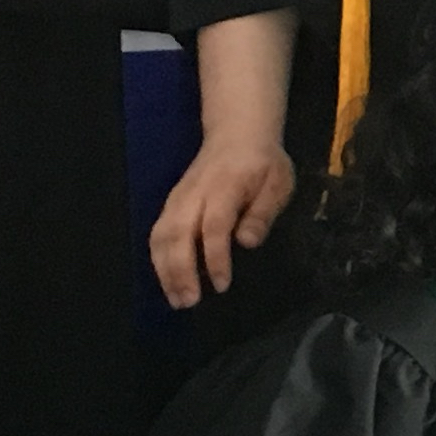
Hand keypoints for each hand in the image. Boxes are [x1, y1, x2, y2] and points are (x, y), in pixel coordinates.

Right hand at [149, 132, 293, 308]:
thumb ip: (262, 213)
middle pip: (178, 233)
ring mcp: (178, 198)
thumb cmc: (263, 163)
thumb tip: (247, 242)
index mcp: (224, 187)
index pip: (214, 225)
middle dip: (179, 270)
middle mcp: (194, 194)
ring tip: (174, 299)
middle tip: (188, 302)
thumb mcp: (278, 183)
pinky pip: (157, 233)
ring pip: (161, 235)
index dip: (215, 257)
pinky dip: (158, 259)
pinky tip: (167, 281)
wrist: (237, 133)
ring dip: (164, 269)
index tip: (221, 285)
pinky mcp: (171, 204)